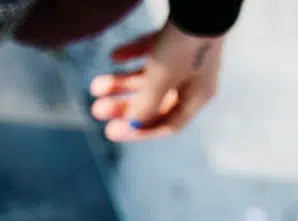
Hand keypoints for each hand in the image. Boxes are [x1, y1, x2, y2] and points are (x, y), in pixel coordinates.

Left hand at [89, 21, 224, 141]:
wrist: (201, 2)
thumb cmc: (183, 46)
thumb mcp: (161, 82)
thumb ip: (146, 106)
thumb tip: (134, 123)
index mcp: (198, 95)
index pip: (168, 124)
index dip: (139, 131)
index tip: (111, 131)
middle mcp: (194, 78)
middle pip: (154, 101)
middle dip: (124, 106)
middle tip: (97, 110)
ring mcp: (186, 55)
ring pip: (149, 76)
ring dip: (121, 83)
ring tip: (96, 86)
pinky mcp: (178, 33)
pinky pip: (151, 50)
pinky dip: (132, 55)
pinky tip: (114, 55)